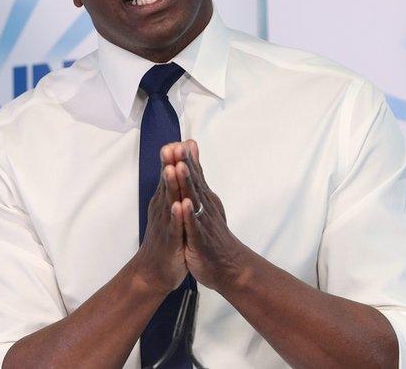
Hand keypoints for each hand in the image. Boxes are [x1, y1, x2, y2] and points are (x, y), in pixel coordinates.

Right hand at [132, 150, 188, 294]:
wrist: (154, 272)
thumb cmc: (166, 239)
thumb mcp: (171, 210)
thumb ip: (174, 188)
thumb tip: (177, 167)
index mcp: (164, 201)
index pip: (169, 176)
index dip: (173, 159)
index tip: (179, 140)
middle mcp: (162, 209)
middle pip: (166, 184)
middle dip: (170, 165)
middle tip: (172, 146)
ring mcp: (165, 225)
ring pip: (168, 202)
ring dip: (171, 185)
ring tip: (173, 169)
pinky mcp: (170, 241)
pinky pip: (174, 227)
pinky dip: (176, 216)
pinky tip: (179, 206)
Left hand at [162, 139, 251, 291]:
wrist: (227, 266)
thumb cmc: (212, 235)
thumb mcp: (205, 204)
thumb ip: (199, 180)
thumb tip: (194, 159)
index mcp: (204, 199)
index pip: (194, 175)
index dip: (186, 158)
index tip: (178, 140)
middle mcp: (205, 207)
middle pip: (195, 182)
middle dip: (186, 164)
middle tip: (179, 146)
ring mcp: (203, 223)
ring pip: (194, 200)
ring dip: (188, 184)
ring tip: (180, 168)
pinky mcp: (200, 240)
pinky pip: (194, 226)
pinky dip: (188, 215)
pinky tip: (184, 205)